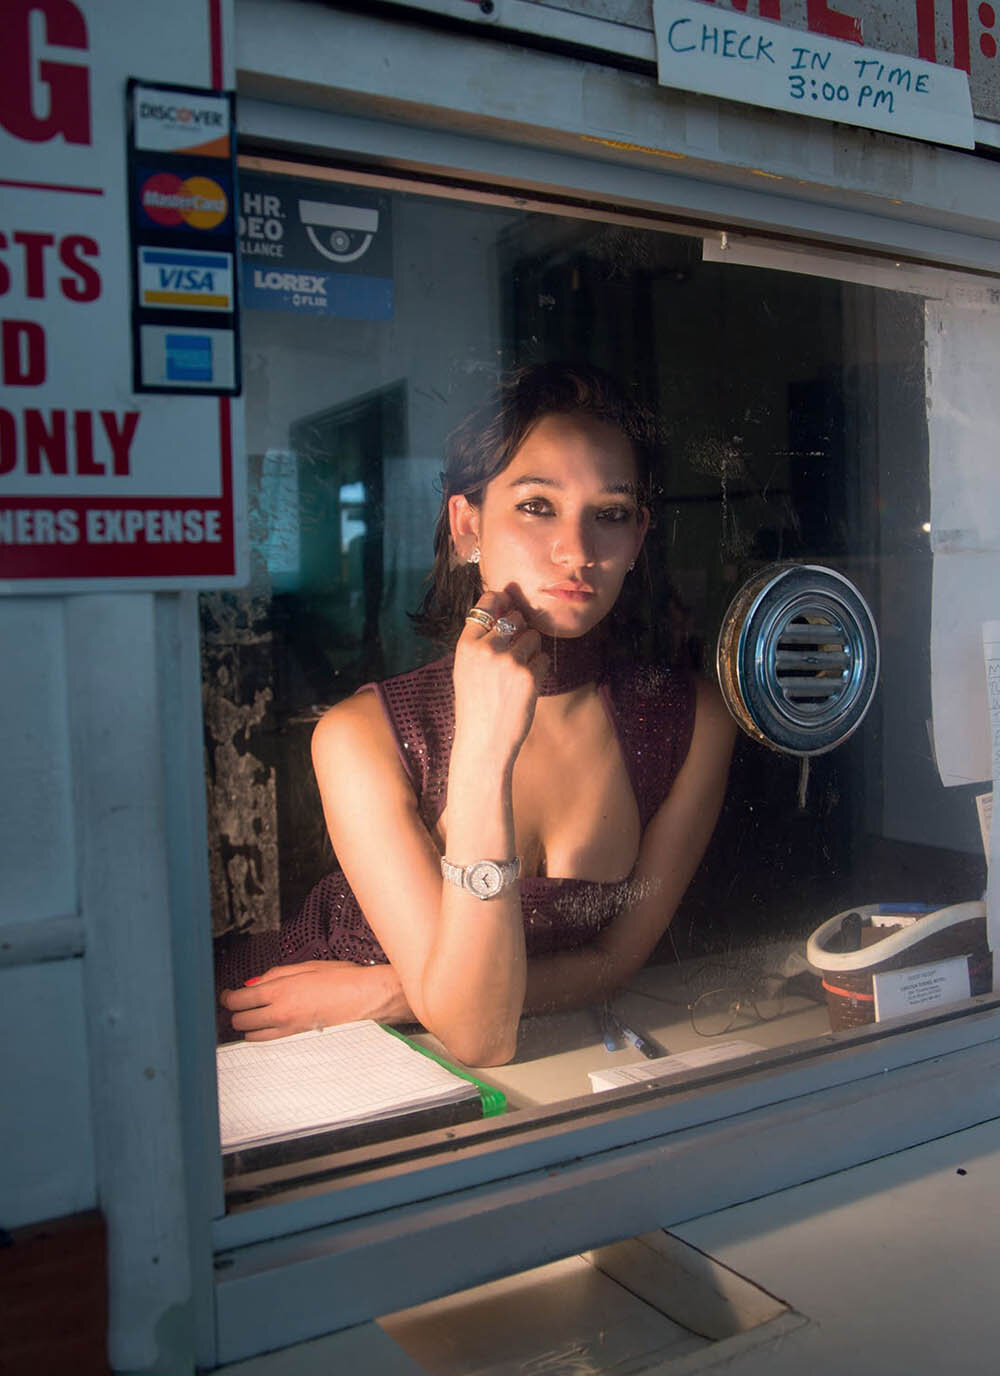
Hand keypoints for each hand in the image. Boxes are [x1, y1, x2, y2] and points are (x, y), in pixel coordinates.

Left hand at [219, 961, 410, 1040]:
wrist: (364, 997)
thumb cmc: (340, 978)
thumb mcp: (304, 966)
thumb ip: (274, 975)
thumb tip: (253, 984)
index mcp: (280, 990)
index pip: (238, 999)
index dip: (227, 997)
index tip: (227, 993)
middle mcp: (280, 1012)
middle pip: (240, 1019)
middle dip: (234, 1010)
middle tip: (238, 1001)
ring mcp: (287, 1028)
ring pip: (250, 1034)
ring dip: (246, 1024)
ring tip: (250, 1013)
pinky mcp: (296, 1037)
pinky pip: (266, 1040)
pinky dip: (259, 1033)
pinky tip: (263, 1024)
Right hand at [453, 589, 547, 769]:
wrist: (483, 741)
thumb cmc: (475, 704)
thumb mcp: (466, 668)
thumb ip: (481, 640)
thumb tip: (506, 607)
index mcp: (466, 645)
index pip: (487, 603)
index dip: (502, 601)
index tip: (509, 604)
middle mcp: (486, 649)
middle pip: (515, 617)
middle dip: (520, 630)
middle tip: (514, 653)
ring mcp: (508, 661)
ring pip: (533, 636)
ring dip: (531, 650)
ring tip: (517, 673)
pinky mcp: (528, 676)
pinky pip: (543, 658)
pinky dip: (538, 670)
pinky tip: (524, 687)